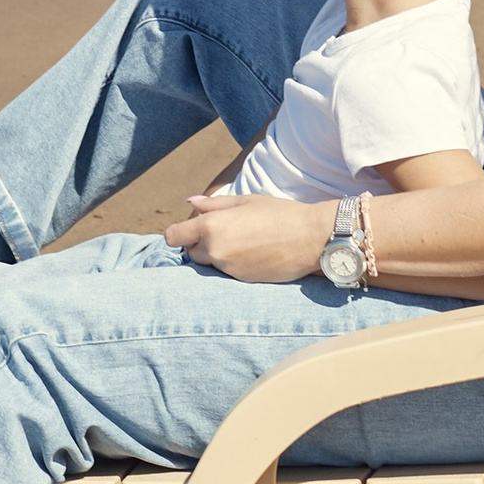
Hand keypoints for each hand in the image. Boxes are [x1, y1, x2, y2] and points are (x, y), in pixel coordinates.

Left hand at [161, 192, 330, 283]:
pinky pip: (227, 273)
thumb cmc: (279, 213)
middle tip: (225, 231)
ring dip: (217, 254)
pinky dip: (233, 264)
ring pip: (210, 263)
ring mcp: (228, 269)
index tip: (188, 230)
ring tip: (243, 241)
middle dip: (201, 243)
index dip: (178, 233)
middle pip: (191, 252)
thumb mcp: (245, 201)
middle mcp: (215, 250)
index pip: (173, 237)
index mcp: (211, 226)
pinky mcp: (241, 281)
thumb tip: (190, 203)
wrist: (310, 239)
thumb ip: (213, 204)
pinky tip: (253, 254)